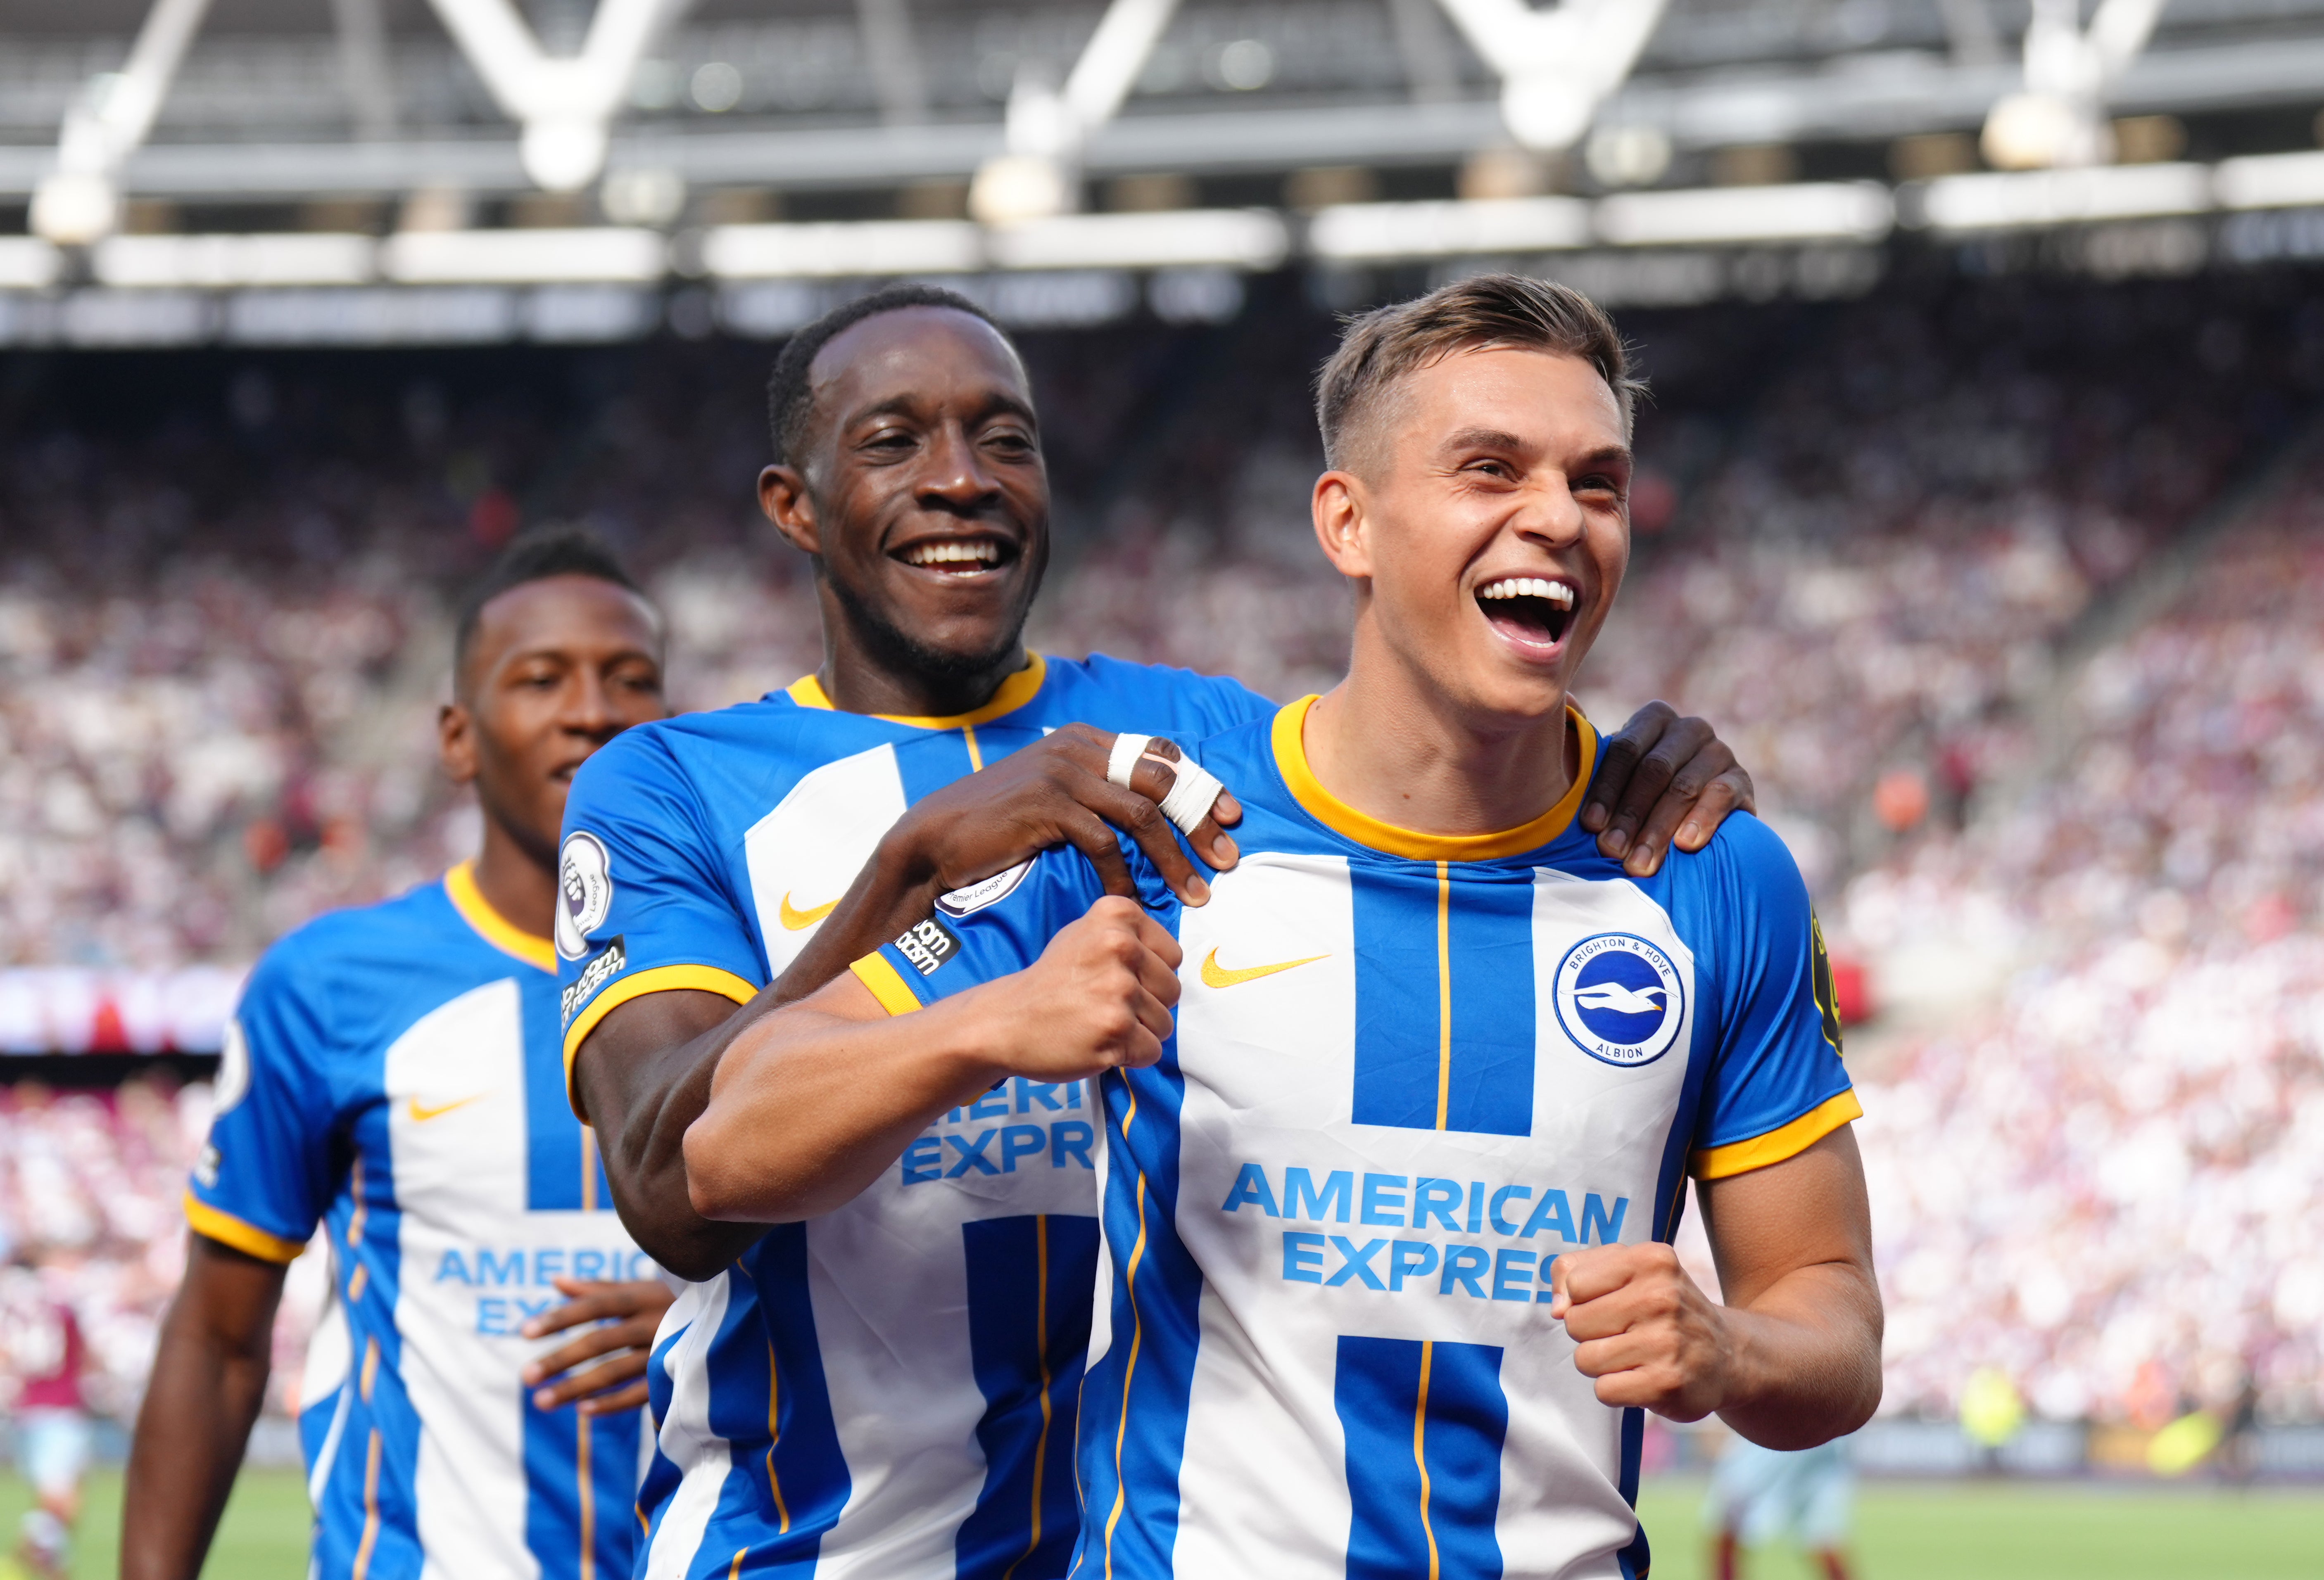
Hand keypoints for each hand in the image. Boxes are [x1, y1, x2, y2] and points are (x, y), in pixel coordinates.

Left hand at [519, 1276, 677, 1415]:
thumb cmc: (679, 1302)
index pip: (598, 1303)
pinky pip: (642, 1394)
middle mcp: (655, 1320)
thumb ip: (600, 1288)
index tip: (525, 1331)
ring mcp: (666, 1350)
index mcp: (645, 1295)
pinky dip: (613, 1403)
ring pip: (616, 1370)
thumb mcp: (644, 1289)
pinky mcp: (678, 1377)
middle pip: (601, 1339)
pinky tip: (583, 1412)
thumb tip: (556, 1281)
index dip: (562, 1316)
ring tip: (541, 1401)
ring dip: (577, 1387)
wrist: (738, 1321)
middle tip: (525, 1375)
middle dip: (562, 1358)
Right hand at [882, 725, 1239, 908]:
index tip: (1231, 820)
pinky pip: (1102, 840)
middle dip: (1200, 822)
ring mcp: (1061, 774)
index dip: (1202, 786)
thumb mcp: (1054, 798)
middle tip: (1226, 860)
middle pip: (1162, 781)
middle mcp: (1078, 749)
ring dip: (1173, 857)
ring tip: (1195, 893)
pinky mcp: (1045, 805)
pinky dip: (1122, 872)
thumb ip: (1097, 794)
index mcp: (1085, 740)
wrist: (936, 839)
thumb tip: (1151, 817)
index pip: (1162, 756)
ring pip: (1141, 813)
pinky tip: (1130, 898)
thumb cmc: (999, 826)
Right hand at [969, 896, 1181, 1083]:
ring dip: (1138, 1033)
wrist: (1005, 1020)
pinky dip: (1130, 1057)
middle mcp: (1120, 946)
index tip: (1114, 979)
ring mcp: (1117, 989)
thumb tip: (1174, 963)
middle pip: (1173, 991)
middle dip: (1147, 1006)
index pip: (1172, 956)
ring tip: (1099, 1023)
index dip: (1149, 975)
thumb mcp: (1087, 934)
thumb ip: (1132, 938)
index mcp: (1117, 915)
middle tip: (1104, 1006)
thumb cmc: (1052, 981)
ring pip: (1165, 1024)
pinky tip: (1098, 1043)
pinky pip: (1151, 1052)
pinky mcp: (1115, 1030)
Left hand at [1549, 1242, 1730, 1421]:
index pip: (1575, 1283)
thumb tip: (1556, 1308)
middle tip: (1625, 1333)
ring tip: (1634, 1356)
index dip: (1583, 1299)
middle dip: (1590, 1333)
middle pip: (1574, 1322)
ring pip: (1585, 1359)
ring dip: (1601, 1364)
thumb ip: (1573, 1271)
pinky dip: (1616, 1390)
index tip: (1612, 1303)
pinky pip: (1604, 1390)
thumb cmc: (1660, 1308)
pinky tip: (1642, 1379)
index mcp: (1652, 1260)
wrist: (1726, 1355)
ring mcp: (1667, 1342)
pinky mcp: (1667, 1384)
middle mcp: (1663, 1297)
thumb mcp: (1625, 1269)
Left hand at [1581, 701, 1755, 877]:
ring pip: (1684, 788)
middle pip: (1654, 770)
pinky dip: (1702, 820)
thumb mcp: (1621, 780)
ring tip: (1639, 863)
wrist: (1699, 816)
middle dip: (1629, 814)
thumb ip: (1595, 767)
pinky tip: (1686, 845)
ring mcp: (1718, 752)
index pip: (1625, 749)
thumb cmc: (1643, 797)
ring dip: (1658, 828)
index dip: (1606, 789)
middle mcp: (1688, 729)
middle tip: (1611, 851)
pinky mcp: (1741, 780)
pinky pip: (1721, 796)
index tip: (1589, 826)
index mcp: (1653, 720)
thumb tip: (1554, 746)